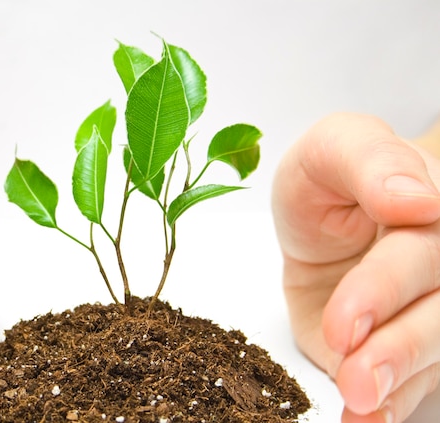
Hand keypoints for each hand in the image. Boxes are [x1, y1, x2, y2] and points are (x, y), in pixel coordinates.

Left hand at [272, 112, 439, 422]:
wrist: (330, 219)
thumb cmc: (330, 182)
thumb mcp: (331, 149)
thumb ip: (368, 160)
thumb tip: (419, 199)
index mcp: (434, 204)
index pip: (422, 249)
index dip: (384, 289)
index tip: (344, 321)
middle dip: (397, 347)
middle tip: (353, 377)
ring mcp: (433, 304)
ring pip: (438, 350)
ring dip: (401, 381)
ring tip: (360, 403)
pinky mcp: (413, 343)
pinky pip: (421, 380)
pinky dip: (398, 402)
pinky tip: (372, 417)